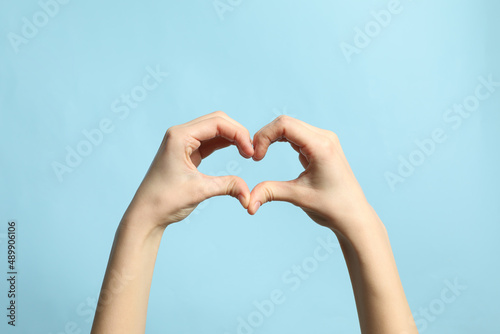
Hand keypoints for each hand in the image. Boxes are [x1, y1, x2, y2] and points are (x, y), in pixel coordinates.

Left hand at [124, 111, 253, 229]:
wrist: (146, 215)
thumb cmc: (164, 201)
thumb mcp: (200, 191)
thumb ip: (228, 186)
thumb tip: (249, 194)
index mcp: (179, 136)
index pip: (217, 123)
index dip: (238, 134)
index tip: (251, 152)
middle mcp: (180, 134)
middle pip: (217, 121)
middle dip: (237, 133)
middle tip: (251, 152)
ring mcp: (183, 142)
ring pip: (214, 130)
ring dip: (232, 138)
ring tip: (247, 153)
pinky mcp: (187, 152)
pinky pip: (210, 141)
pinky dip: (225, 144)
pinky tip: (237, 152)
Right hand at [248, 115, 371, 236]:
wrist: (353, 216)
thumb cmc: (331, 207)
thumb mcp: (298, 197)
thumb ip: (270, 192)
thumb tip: (247, 202)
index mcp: (321, 146)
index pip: (285, 125)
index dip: (264, 136)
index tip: (256, 158)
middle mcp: (324, 137)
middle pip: (286, 122)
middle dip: (266, 136)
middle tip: (254, 156)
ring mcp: (324, 140)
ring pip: (290, 127)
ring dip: (272, 137)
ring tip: (260, 155)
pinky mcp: (321, 146)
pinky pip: (297, 135)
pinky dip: (281, 140)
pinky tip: (271, 151)